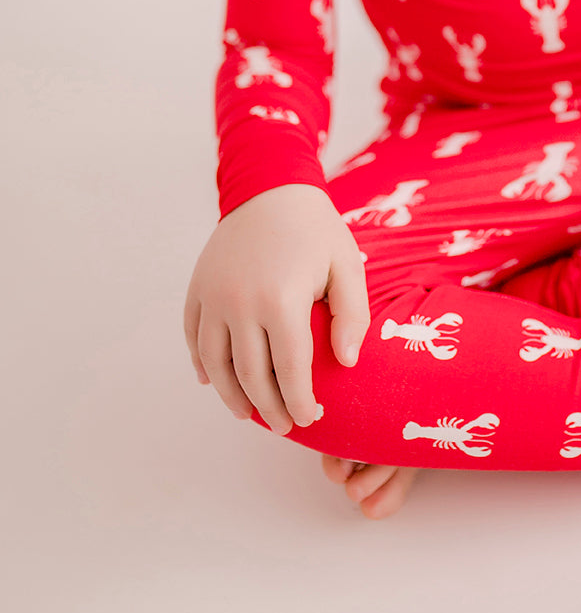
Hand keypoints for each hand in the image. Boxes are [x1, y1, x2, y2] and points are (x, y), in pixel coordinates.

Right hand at [184, 183, 369, 433]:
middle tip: (285, 426)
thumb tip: (345, 362)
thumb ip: (352, 314)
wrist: (270, 186)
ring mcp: (213, 297)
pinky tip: (216, 382)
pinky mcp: (196, 289)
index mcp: (281, 299)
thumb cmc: (315, 229)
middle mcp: (240, 303)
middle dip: (270, 408)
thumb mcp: (346, 264)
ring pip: (216, 365)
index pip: (289, 370)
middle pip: (251, 375)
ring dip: (232, 396)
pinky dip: (204, 366)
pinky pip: (194, 339)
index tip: (311, 418)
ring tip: (251, 414)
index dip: (300, 401)